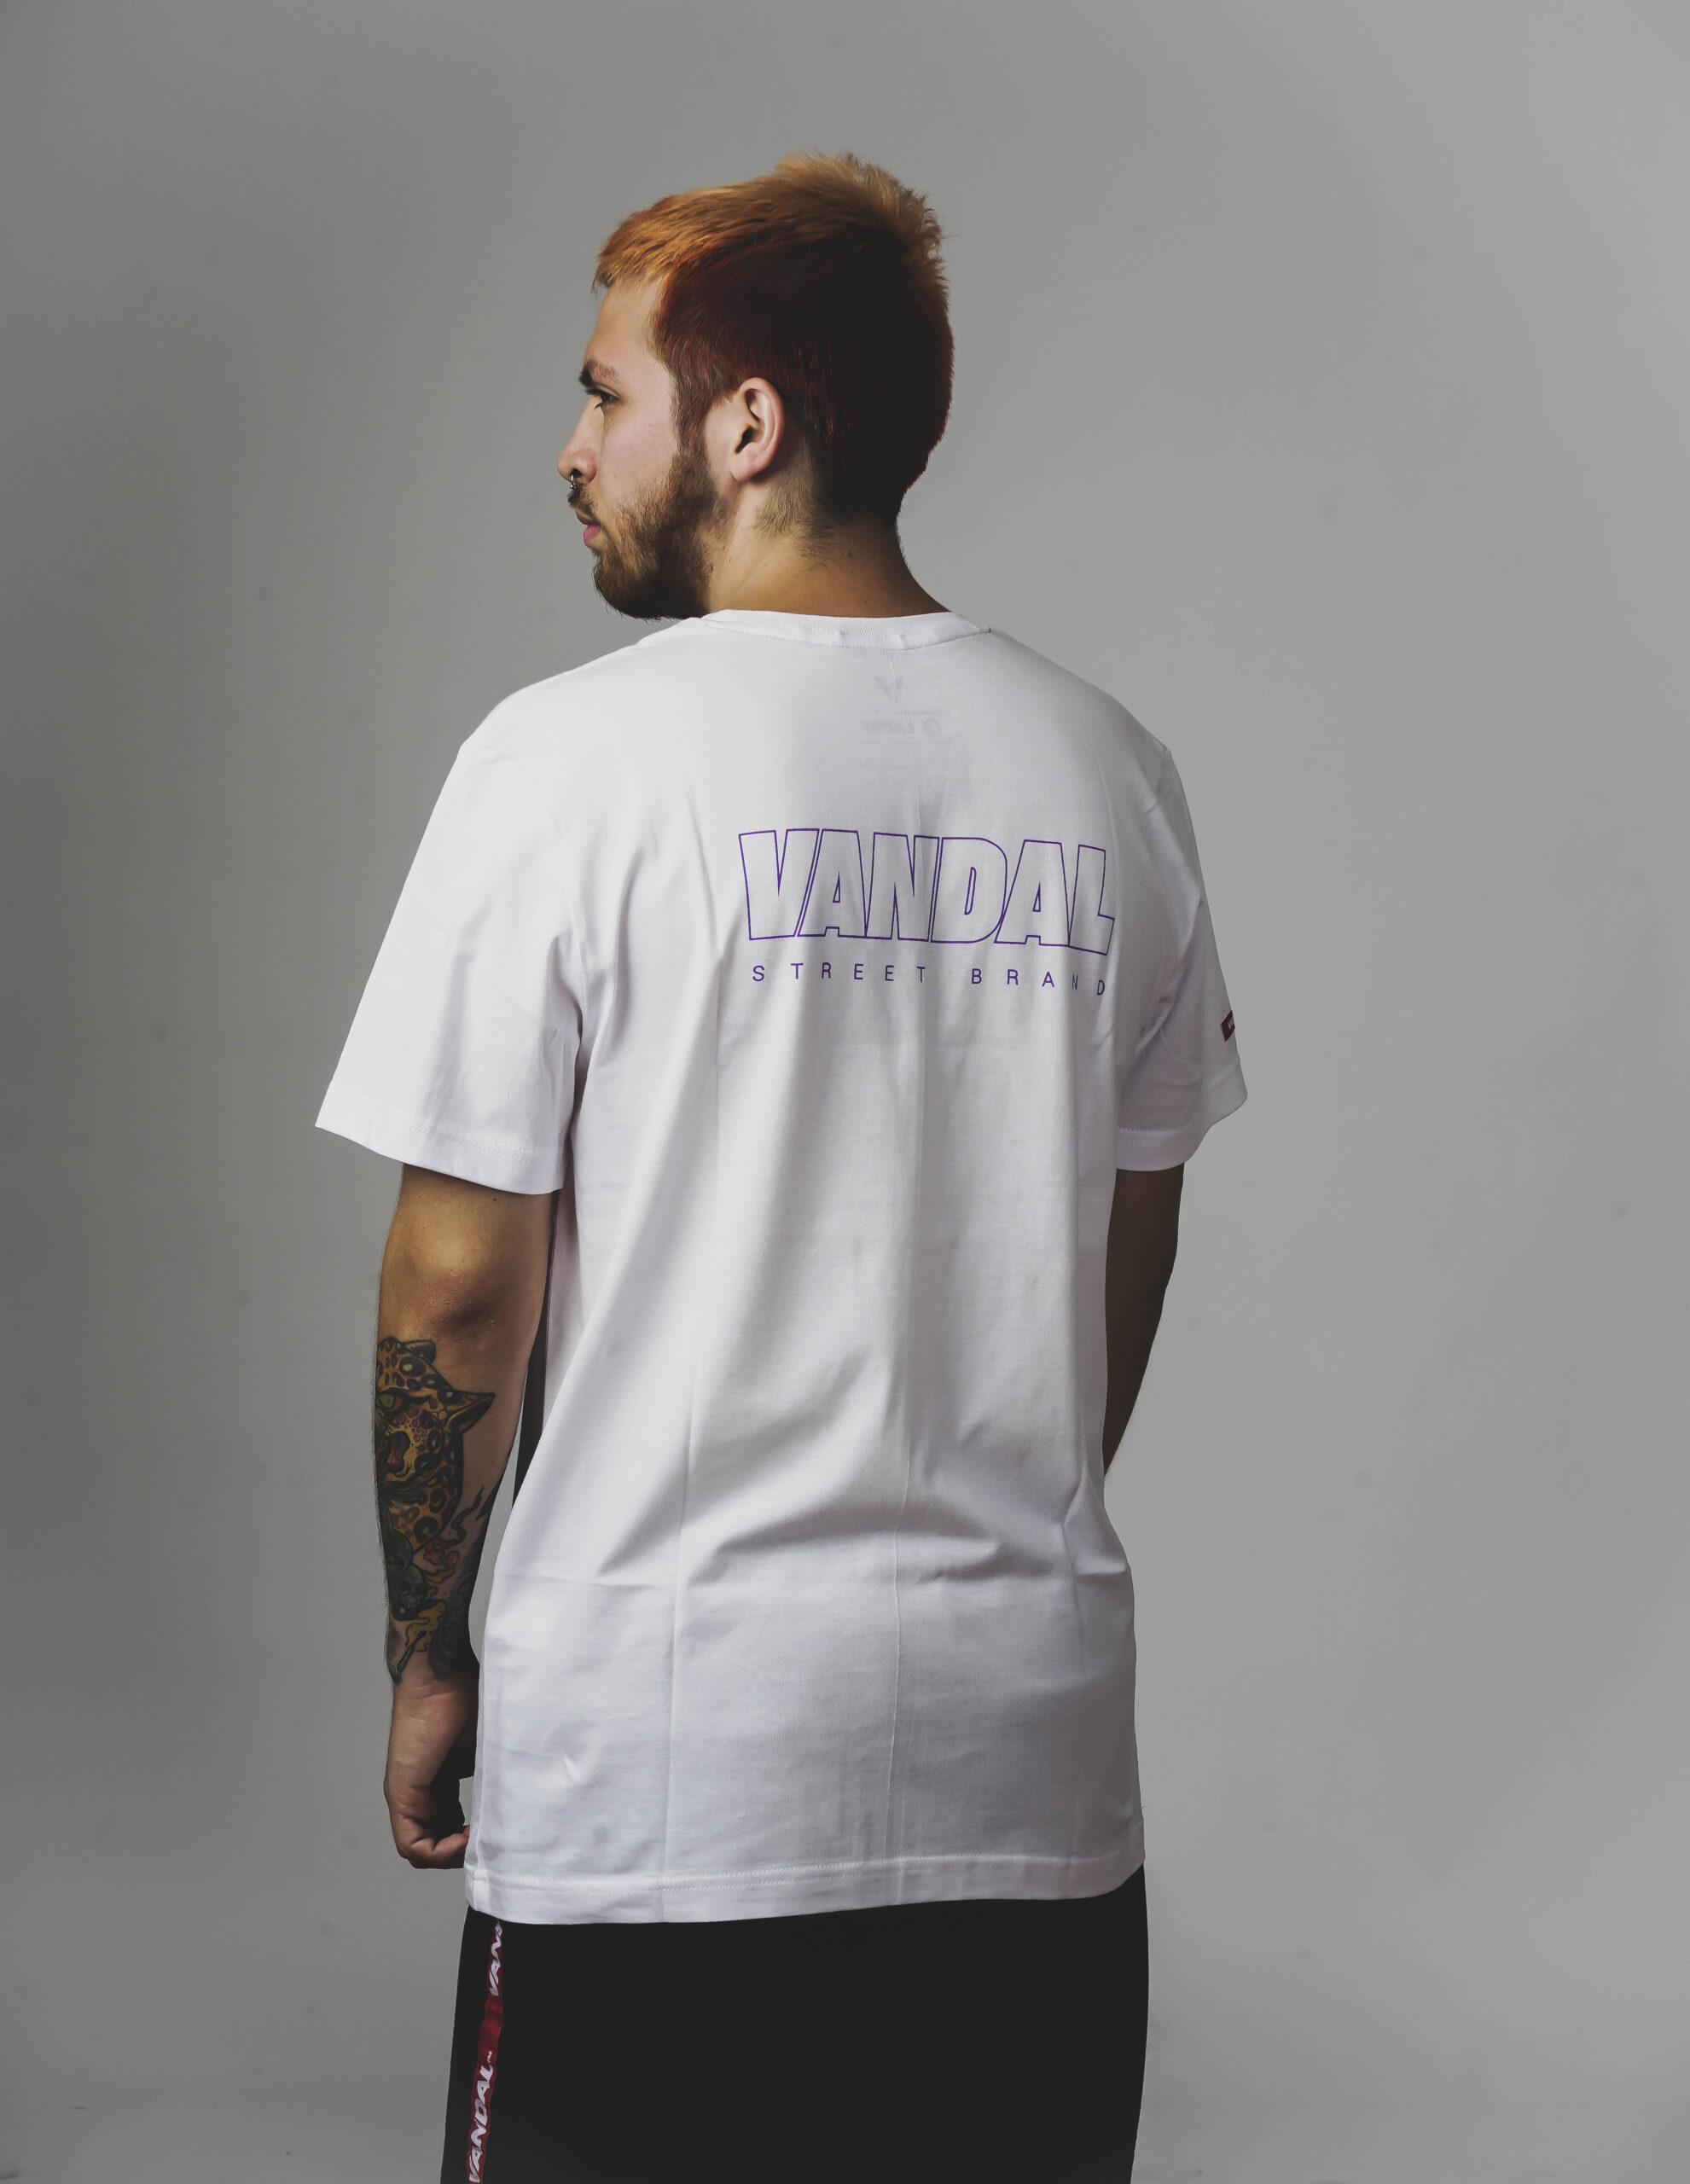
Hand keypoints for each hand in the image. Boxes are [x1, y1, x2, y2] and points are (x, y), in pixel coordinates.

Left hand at [384, 1671, 477, 1868]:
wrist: (438, 1674)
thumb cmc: (461, 1697)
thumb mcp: (484, 1748)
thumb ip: (490, 1777)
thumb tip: (514, 1801)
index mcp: (437, 1782)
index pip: (447, 1827)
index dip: (470, 1838)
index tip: (495, 1830)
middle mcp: (418, 1793)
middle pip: (433, 1843)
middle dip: (461, 1852)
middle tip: (488, 1843)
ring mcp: (406, 1794)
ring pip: (420, 1849)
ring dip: (450, 1856)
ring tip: (478, 1843)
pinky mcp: (400, 1792)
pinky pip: (411, 1843)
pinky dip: (437, 1852)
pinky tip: (464, 1839)